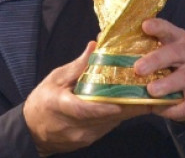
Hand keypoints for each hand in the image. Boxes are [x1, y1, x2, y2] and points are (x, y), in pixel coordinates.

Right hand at [23, 42, 148, 155]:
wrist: (33, 131)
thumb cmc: (42, 101)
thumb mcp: (55, 78)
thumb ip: (77, 66)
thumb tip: (95, 45)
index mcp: (60, 106)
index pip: (84, 110)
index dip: (103, 107)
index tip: (120, 102)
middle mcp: (74, 126)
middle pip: (106, 117)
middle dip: (129, 106)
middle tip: (150, 95)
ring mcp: (84, 135)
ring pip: (112, 122)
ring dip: (129, 110)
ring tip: (147, 96)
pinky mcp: (91, 139)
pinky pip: (109, 125)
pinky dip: (121, 114)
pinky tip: (132, 104)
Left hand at [134, 18, 184, 121]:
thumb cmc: (163, 69)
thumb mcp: (150, 55)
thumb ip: (129, 49)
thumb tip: (97, 41)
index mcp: (175, 38)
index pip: (168, 29)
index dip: (158, 27)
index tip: (144, 25)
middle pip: (175, 52)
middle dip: (156, 60)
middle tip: (138, 68)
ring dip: (167, 84)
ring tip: (151, 91)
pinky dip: (175, 108)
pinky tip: (160, 109)